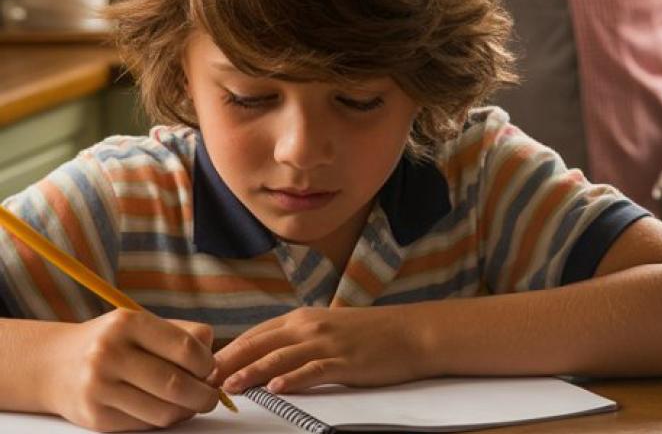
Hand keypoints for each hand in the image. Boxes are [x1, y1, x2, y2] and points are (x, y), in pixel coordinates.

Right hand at [44, 310, 216, 431]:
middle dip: (204, 395)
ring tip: (188, 403)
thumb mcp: (141, 323)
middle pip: (177, 385)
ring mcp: (99, 388)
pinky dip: (163, 420)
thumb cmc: (111, 343)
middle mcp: (109, 354)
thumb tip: (217, 362)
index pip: (186, 348)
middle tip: (210, 396)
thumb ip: (183, 335)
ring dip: (186, 411)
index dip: (208, 364)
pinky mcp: (95, 417)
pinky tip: (163, 408)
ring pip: (164, 411)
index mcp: (127, 324)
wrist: (53, 365)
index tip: (210, 369)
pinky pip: (146, 425)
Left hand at [213, 306, 423, 394]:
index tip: (202, 370)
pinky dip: (293, 379)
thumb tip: (264, 360)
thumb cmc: (371, 334)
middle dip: (229, 364)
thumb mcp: (328, 329)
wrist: (412, 333)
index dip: (227, 352)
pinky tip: (277, 389)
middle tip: (202, 381)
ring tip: (229, 387)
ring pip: (280, 358)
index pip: (254, 335)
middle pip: (260, 345)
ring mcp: (328, 344)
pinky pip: (313, 370)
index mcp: (302, 319)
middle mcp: (310, 327)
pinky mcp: (345, 361)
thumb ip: (297, 341)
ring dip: (252, 373)